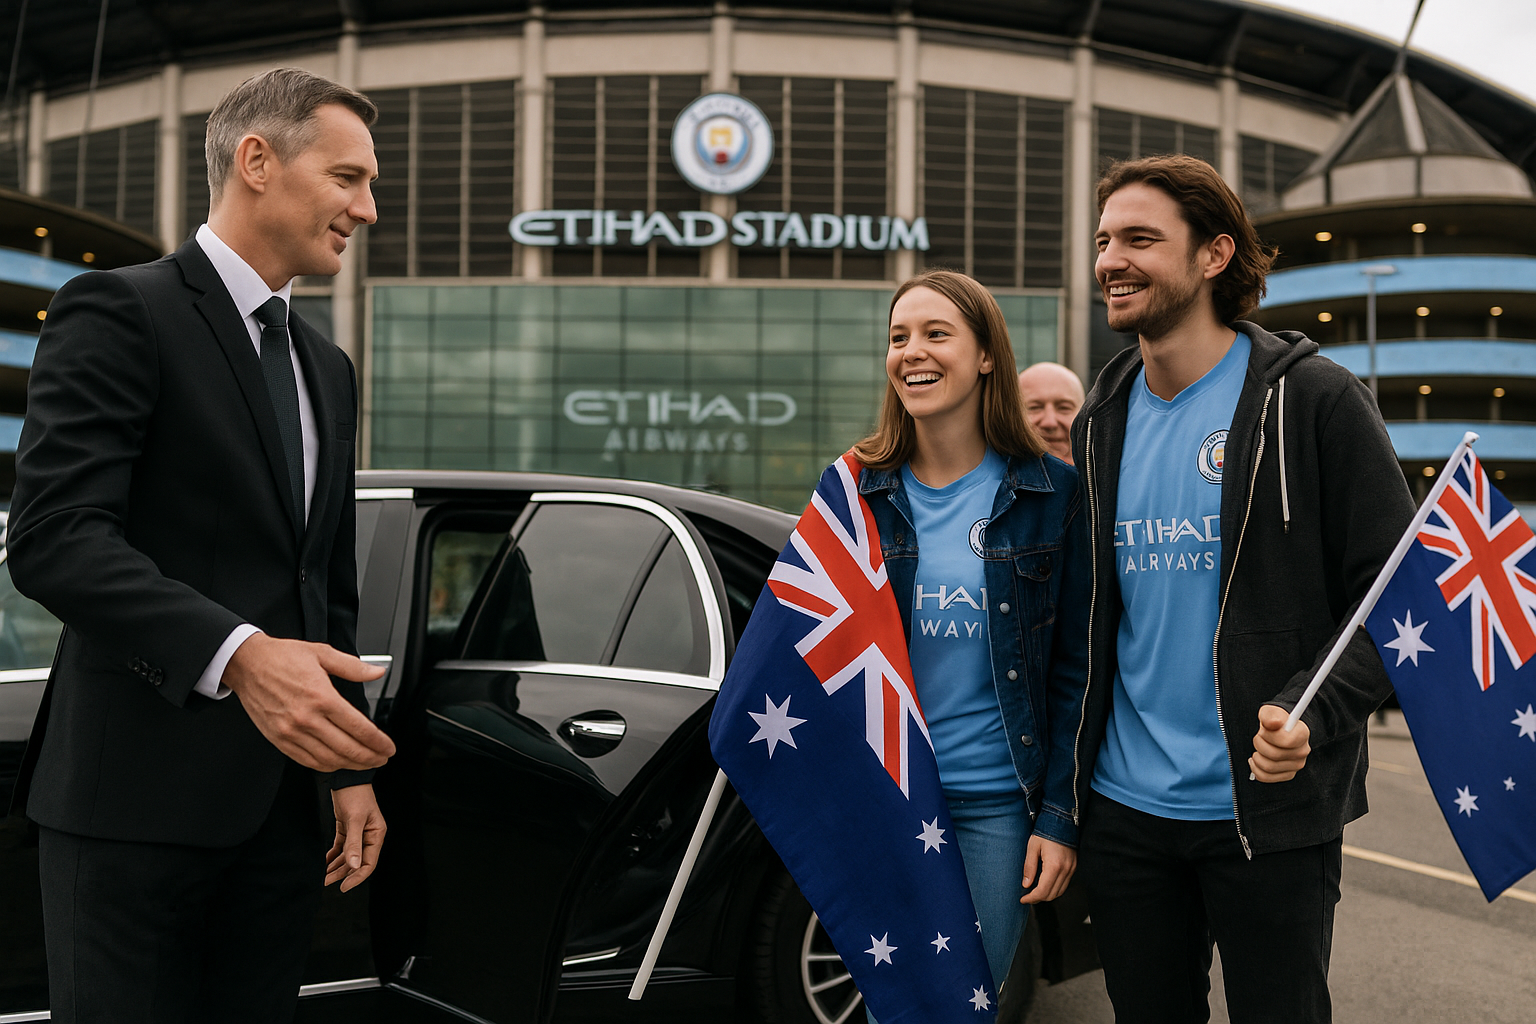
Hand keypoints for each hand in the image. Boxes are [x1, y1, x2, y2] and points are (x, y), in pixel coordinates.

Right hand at [223, 633, 393, 771]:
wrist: (247, 664)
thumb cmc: (282, 657)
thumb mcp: (322, 653)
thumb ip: (353, 666)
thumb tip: (377, 671)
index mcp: (321, 696)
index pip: (358, 728)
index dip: (378, 742)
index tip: (388, 747)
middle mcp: (306, 718)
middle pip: (347, 748)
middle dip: (370, 758)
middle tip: (382, 759)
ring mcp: (291, 732)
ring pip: (328, 759)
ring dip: (350, 765)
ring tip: (365, 763)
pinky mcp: (279, 739)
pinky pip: (307, 760)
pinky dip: (326, 766)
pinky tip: (338, 762)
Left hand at [327, 784, 385, 891]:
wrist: (346, 777)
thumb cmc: (355, 795)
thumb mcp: (355, 819)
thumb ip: (354, 843)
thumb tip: (355, 865)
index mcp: (376, 834)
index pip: (369, 863)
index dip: (357, 877)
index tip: (343, 887)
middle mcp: (369, 836)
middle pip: (356, 862)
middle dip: (341, 873)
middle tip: (325, 882)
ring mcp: (358, 833)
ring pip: (348, 856)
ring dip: (336, 867)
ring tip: (322, 876)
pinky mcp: (347, 829)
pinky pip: (341, 848)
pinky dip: (332, 856)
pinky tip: (324, 863)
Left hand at [1020, 833, 1076, 903]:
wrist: (1061, 820)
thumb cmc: (1046, 831)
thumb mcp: (1032, 848)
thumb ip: (1029, 867)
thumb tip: (1026, 885)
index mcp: (1054, 866)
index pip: (1043, 891)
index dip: (1032, 898)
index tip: (1023, 899)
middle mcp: (1066, 870)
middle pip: (1052, 894)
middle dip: (1038, 898)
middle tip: (1028, 897)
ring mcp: (1072, 869)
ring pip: (1060, 892)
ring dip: (1047, 895)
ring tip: (1035, 892)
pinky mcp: (1074, 867)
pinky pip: (1065, 884)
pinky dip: (1055, 888)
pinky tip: (1046, 884)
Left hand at [1249, 704, 1310, 782]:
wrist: (1276, 730)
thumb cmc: (1274, 721)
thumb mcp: (1270, 712)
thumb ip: (1271, 715)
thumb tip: (1273, 723)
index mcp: (1302, 734)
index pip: (1286, 741)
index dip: (1269, 735)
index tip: (1263, 729)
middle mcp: (1303, 751)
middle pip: (1274, 755)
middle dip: (1259, 744)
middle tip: (1258, 737)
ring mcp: (1296, 765)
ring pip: (1269, 767)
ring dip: (1257, 757)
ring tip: (1258, 748)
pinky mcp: (1288, 774)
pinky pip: (1266, 777)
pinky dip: (1255, 768)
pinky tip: (1257, 759)